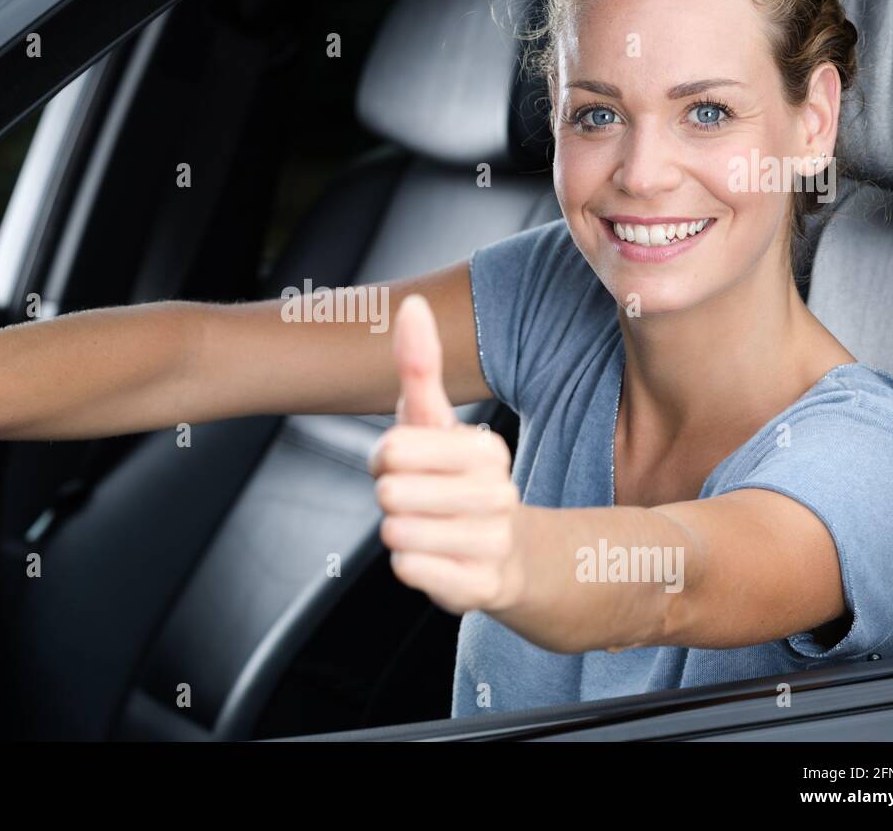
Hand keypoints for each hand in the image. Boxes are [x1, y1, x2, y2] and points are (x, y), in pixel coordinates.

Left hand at [370, 294, 527, 614]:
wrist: (508, 556)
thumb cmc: (457, 479)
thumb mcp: (436, 422)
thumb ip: (420, 366)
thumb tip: (411, 305)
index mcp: (486, 450)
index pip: (392, 448)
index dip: (385, 459)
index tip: (406, 464)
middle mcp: (497, 494)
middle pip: (390, 492)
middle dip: (390, 497)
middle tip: (418, 501)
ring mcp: (493, 542)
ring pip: (396, 532)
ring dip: (399, 532)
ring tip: (429, 529)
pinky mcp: (481, 587)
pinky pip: (410, 570)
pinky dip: (409, 565)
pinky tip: (435, 559)